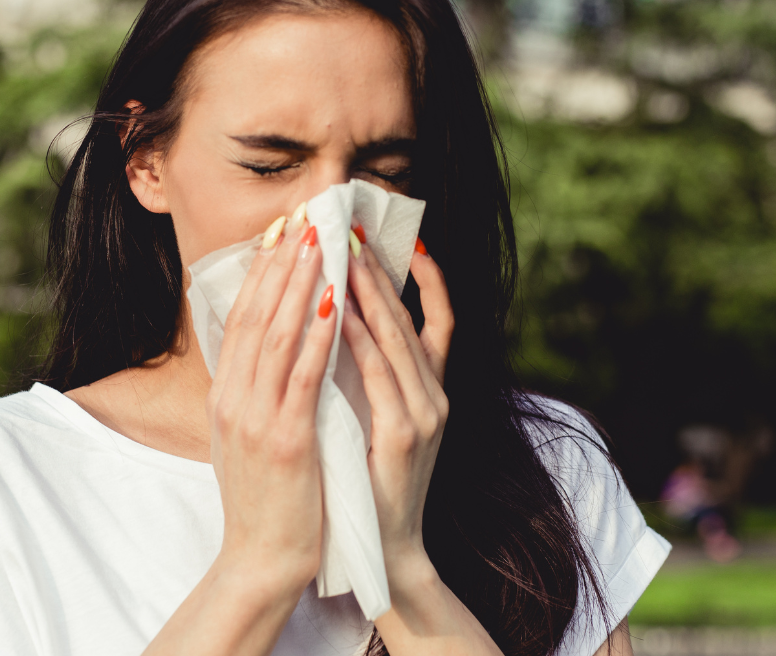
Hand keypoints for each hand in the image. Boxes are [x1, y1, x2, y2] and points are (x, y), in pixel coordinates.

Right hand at [206, 215, 338, 595]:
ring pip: (277, 335)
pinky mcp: (286, 439)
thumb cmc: (263, 500)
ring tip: (320, 242)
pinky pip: (304, 375)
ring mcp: (256, 418)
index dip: (261, 272)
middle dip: (281, 262)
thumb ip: (252, 392)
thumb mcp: (243, 437)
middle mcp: (233, 399)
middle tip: (303, 217)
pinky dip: (318, 334)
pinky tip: (336, 302)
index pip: (240, 319)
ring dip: (300, 283)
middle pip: (255, 315)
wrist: (260, 560)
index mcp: (224, 397)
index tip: (281, 233)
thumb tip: (266, 349)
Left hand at [341, 238, 451, 592]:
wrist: (385, 547)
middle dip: (382, 271)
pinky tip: (340, 312)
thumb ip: (372, 376)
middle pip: (412, 318)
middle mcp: (436, 395)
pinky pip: (381, 375)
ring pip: (399, 338)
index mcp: (429, 390)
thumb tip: (344, 323)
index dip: (425, 278)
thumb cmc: (370, 479)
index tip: (402, 238)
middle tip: (355, 229)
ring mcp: (426, 414)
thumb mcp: (377, 418)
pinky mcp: (406, 435)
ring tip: (347, 253)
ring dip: (371, 293)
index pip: (436, 319)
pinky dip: (361, 339)